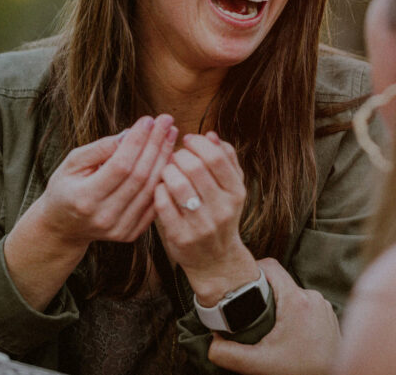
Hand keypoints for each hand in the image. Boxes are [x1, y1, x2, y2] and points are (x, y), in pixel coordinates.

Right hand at [35, 114, 175, 248]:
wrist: (63, 227)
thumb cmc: (66, 188)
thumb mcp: (72, 163)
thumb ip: (100, 148)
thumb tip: (130, 133)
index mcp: (85, 198)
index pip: (120, 165)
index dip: (137, 141)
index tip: (148, 119)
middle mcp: (104, 216)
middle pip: (140, 176)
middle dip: (156, 145)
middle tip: (167, 121)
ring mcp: (119, 228)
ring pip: (150, 189)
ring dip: (164, 159)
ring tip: (171, 135)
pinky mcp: (130, 233)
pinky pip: (154, 203)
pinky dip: (164, 180)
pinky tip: (169, 158)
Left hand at [154, 132, 257, 302]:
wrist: (215, 260)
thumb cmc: (219, 214)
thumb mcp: (232, 188)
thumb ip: (226, 159)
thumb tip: (211, 135)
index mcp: (237, 193)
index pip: (216, 157)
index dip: (197, 143)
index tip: (188, 140)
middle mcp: (222, 209)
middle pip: (195, 167)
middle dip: (179, 155)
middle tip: (174, 157)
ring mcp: (201, 225)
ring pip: (177, 184)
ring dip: (167, 171)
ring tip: (167, 171)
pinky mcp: (180, 237)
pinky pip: (162, 203)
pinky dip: (158, 190)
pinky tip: (161, 189)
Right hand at [208, 258, 339, 374]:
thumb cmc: (301, 372)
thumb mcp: (259, 365)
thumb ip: (229, 353)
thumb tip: (213, 342)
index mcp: (296, 300)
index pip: (270, 266)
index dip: (251, 270)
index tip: (239, 284)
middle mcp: (312, 297)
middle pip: (279, 283)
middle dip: (262, 294)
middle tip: (247, 311)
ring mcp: (322, 306)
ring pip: (291, 294)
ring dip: (278, 306)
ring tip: (266, 325)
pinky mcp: (328, 316)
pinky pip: (304, 305)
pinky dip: (292, 314)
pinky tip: (285, 332)